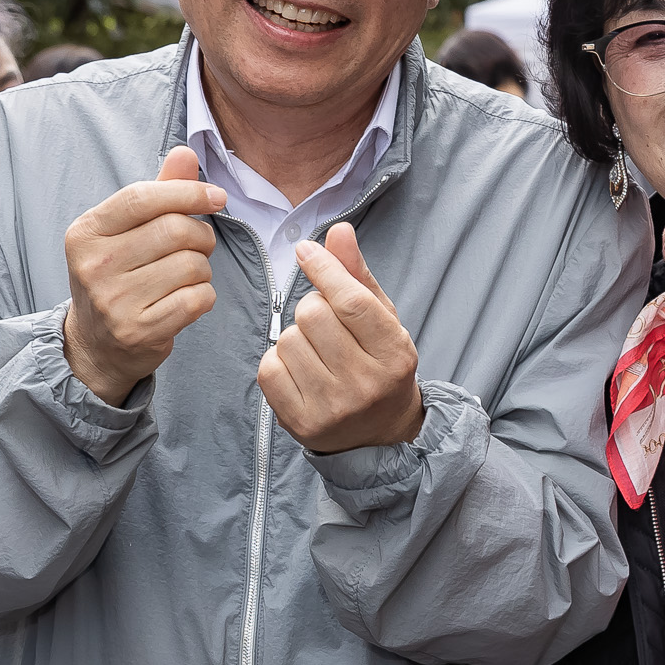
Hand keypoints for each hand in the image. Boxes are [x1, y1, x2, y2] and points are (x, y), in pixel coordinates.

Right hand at [60, 147, 224, 405]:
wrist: (96, 345)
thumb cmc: (118, 276)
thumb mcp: (125, 231)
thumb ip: (158, 191)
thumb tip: (186, 152)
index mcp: (86, 232)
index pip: (143, 197)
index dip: (187, 192)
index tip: (215, 197)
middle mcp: (94, 265)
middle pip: (175, 230)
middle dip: (201, 236)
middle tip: (197, 247)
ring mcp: (114, 301)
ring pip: (192, 266)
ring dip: (202, 269)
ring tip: (184, 277)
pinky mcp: (139, 330)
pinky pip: (198, 299)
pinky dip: (203, 297)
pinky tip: (185, 300)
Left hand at [258, 223, 423, 454]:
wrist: (380, 433)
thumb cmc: (380, 365)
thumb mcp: (383, 319)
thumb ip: (358, 275)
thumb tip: (338, 230)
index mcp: (394, 355)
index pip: (351, 302)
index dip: (325, 269)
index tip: (307, 251)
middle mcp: (366, 385)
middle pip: (313, 315)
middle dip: (313, 307)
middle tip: (326, 324)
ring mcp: (332, 408)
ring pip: (287, 338)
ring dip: (295, 336)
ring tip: (316, 351)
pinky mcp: (301, 423)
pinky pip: (269, 367)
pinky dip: (278, 361)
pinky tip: (299, 369)